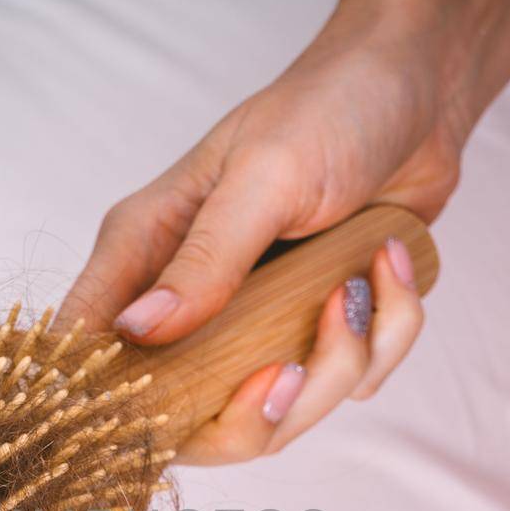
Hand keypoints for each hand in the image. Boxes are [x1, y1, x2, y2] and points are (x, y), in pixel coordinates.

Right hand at [61, 0, 509, 463]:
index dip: (114, 404)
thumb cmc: (327, 109)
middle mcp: (191, 299)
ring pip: (283, 410)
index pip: (92, 346)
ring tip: (360, 283)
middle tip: (293, 371)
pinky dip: (387, 332)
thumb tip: (138, 329)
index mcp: (147, 253)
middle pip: (193, 422)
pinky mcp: (318, 327)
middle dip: (258, 413)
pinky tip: (387, 264)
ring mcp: (257, 321)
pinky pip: (351, 380)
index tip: (173, 413)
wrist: (417, 89)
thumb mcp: (264, 178)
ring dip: (342, 360)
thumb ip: (205, 259)